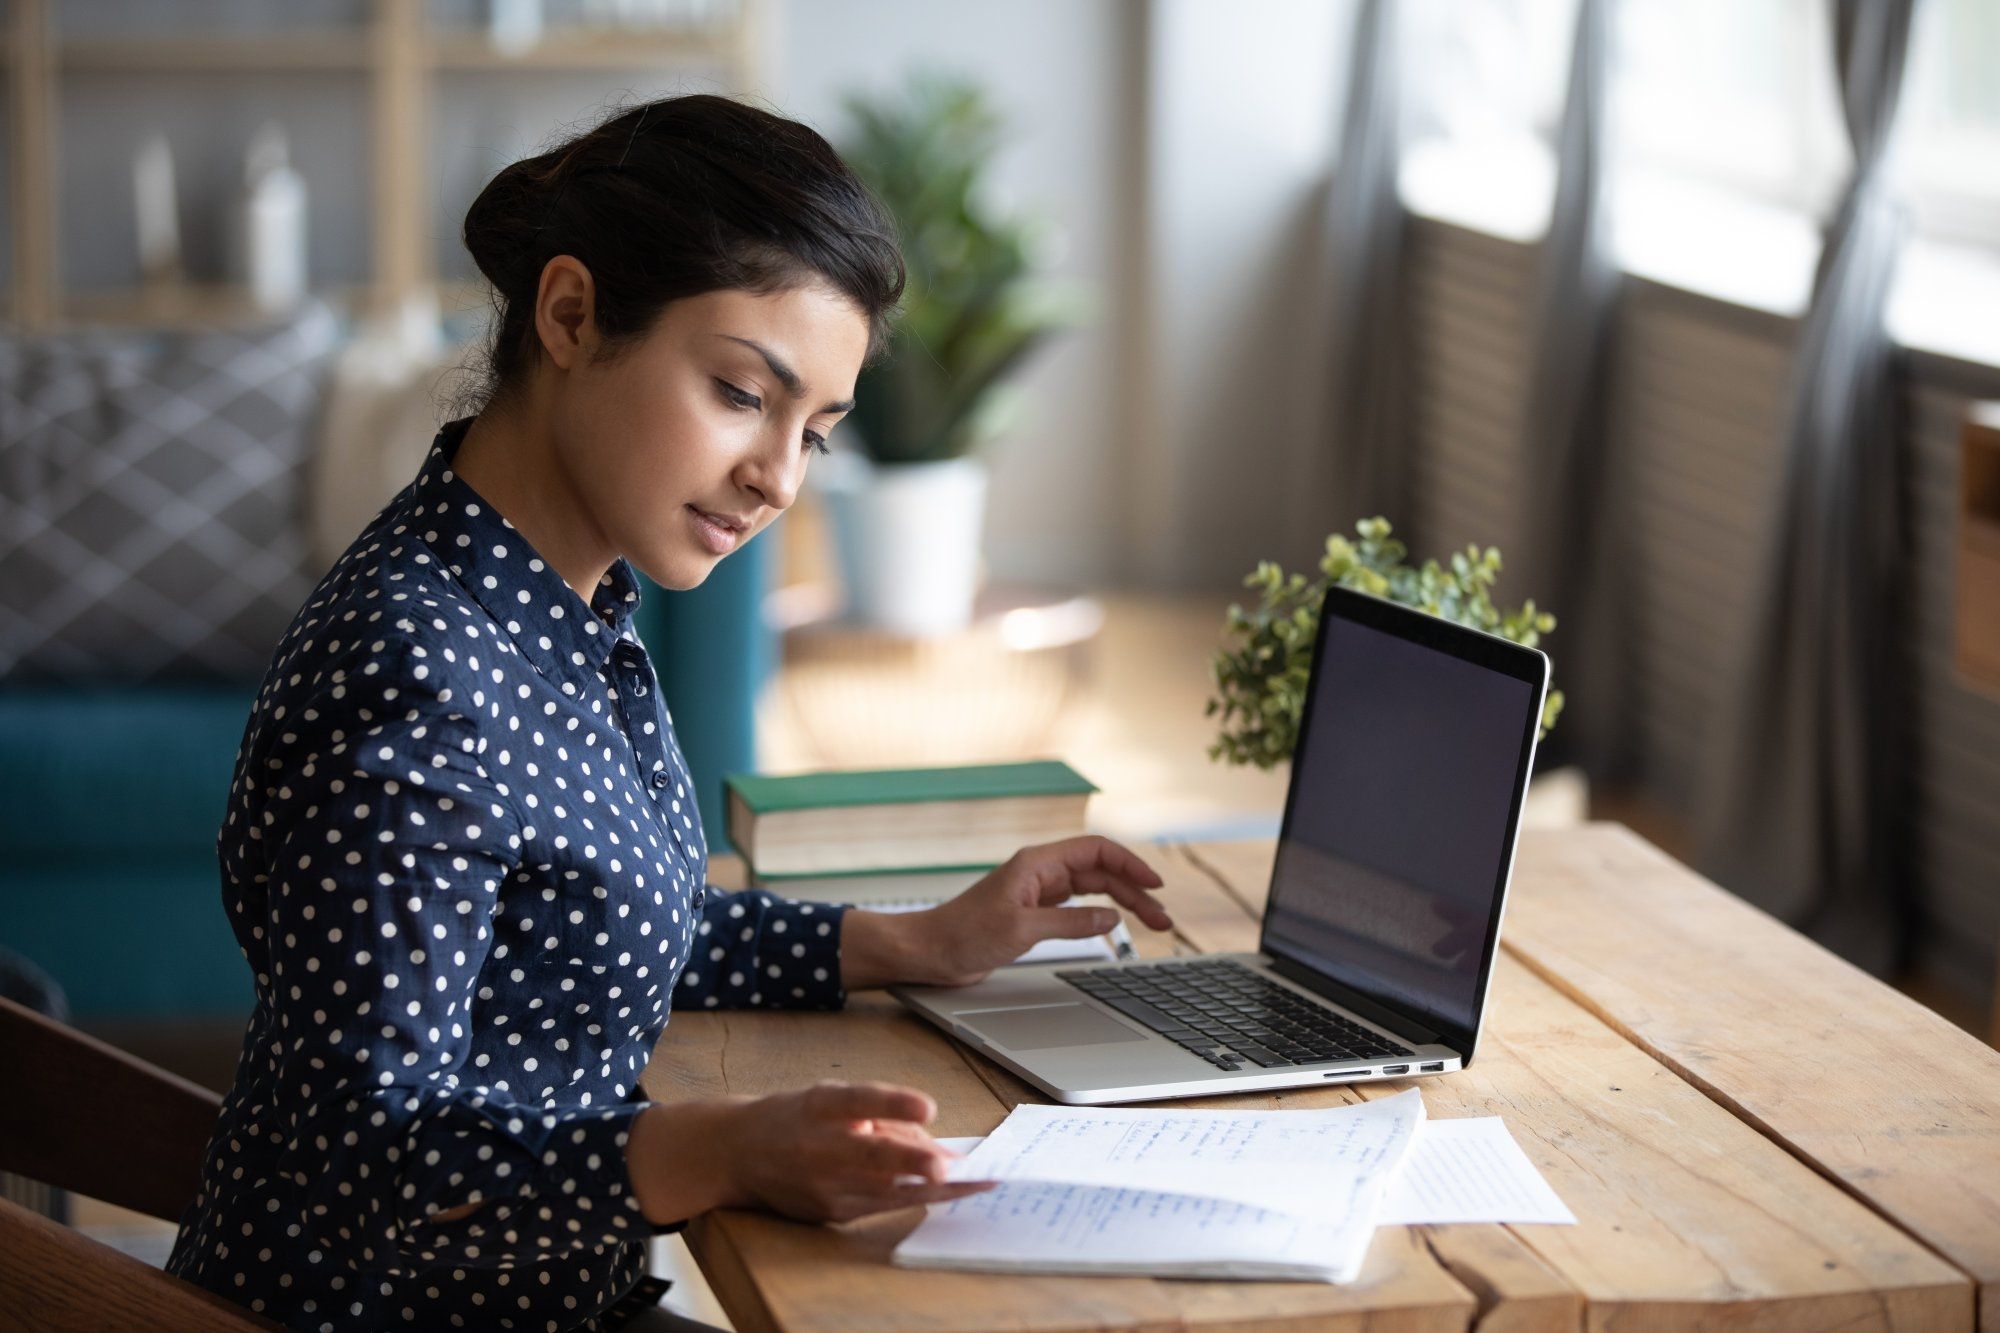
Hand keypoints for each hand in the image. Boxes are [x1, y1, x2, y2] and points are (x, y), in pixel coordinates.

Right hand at [712, 1081, 993, 1223]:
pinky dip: (916, 1199)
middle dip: (913, 1163)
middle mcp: (818, 1146)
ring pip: (883, 1190)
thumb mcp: (833, 1099)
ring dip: (932, 1189)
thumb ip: (883, 1114)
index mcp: (819, 1106)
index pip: (857, 1101)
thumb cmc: (797, 1118)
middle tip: (950, 1166)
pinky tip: (947, 1193)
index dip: (893, 1103)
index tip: (927, 1107)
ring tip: (975, 1184)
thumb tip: (938, 1145)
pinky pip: (881, 1206)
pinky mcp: (829, 1213)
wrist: (739, 1154)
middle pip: (870, 1156)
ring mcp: (822, 1185)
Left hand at [879, 835, 1173, 987]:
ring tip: (1152, 924)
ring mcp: (1038, 893)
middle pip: (1100, 872)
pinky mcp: (1033, 914)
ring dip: (1123, 904)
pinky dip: (1100, 915)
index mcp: (1037, 864)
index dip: (1130, 864)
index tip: (1155, 884)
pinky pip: (1077, 908)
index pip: (1096, 851)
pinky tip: (1116, 926)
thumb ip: (1070, 923)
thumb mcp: (1022, 930)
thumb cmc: (963, 935)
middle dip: (1135, 891)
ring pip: (1092, 890)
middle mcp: (1040, 873)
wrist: (930, 952)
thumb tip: (1111, 917)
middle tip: (1162, 919)